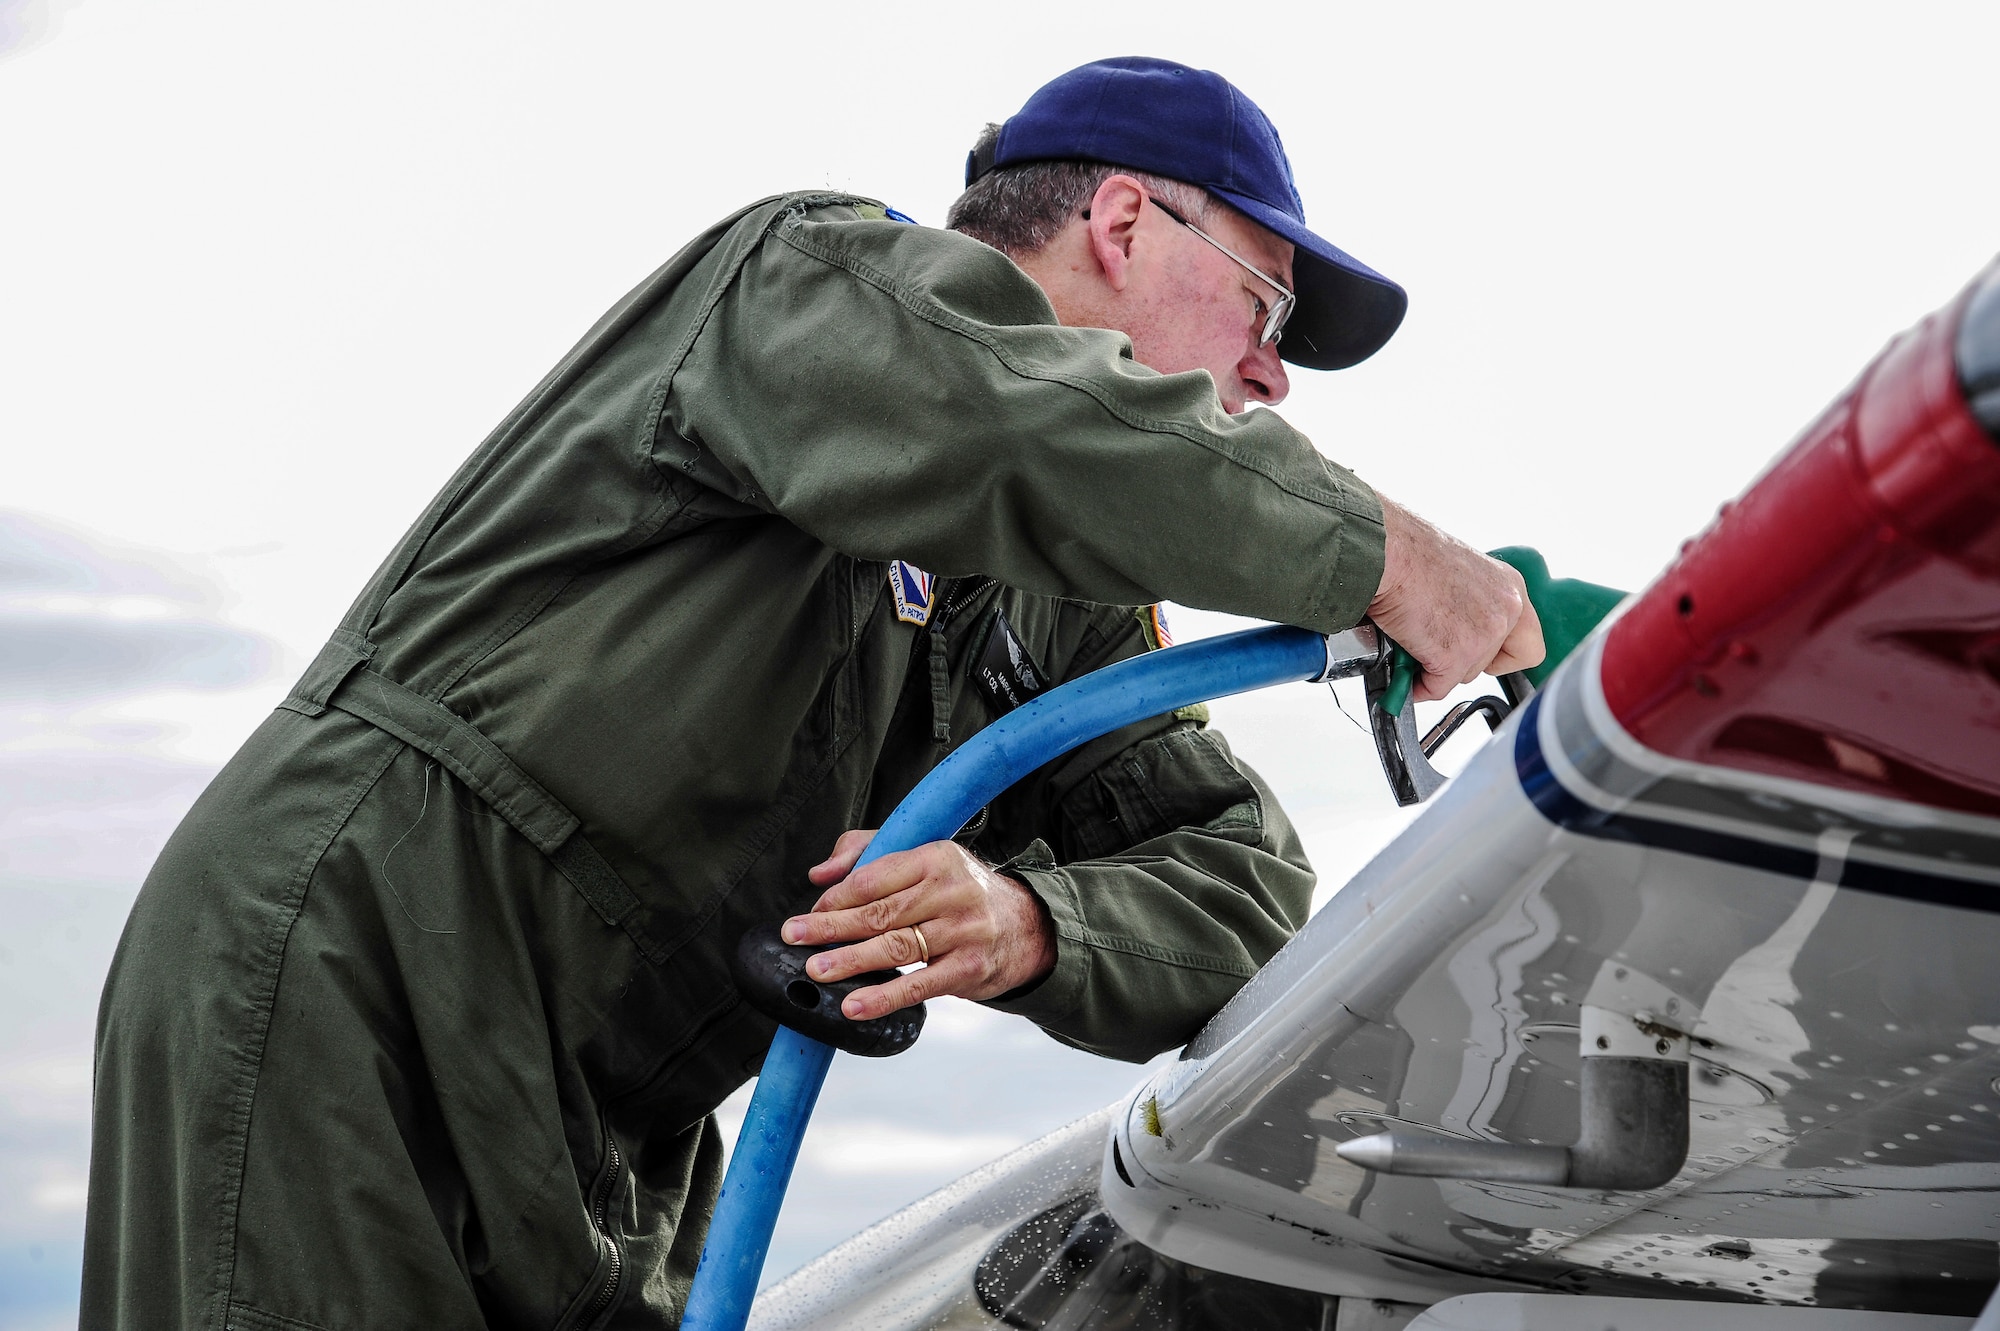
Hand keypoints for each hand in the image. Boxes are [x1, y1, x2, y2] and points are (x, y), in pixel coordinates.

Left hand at [781, 830, 1057, 1019]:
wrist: (1025, 926)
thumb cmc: (960, 891)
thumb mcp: (925, 858)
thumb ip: (867, 854)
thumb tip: (819, 875)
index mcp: (936, 857)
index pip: (875, 877)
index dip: (837, 896)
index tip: (811, 911)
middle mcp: (952, 891)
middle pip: (880, 912)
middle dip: (832, 926)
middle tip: (795, 936)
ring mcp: (963, 931)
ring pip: (896, 947)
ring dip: (851, 960)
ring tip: (817, 970)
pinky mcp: (969, 968)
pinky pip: (919, 985)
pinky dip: (885, 997)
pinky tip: (855, 1005)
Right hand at [1368, 494, 1545, 703]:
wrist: (1385, 553)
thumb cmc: (1409, 553)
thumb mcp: (1460, 572)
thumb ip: (1473, 602)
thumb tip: (1458, 627)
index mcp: (1510, 587)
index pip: (1529, 644)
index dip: (1502, 656)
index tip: (1481, 654)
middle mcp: (1506, 610)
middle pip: (1490, 663)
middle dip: (1460, 660)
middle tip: (1435, 643)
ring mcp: (1484, 635)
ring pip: (1463, 675)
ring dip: (1436, 666)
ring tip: (1414, 639)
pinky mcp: (1456, 656)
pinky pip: (1436, 688)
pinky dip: (1416, 684)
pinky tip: (1404, 662)